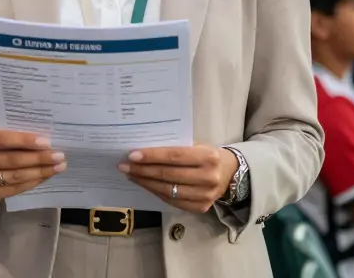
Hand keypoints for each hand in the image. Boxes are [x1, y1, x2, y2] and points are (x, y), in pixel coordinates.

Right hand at [0, 129, 64, 201]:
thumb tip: (44, 139)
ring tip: (58, 167)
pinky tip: (45, 176)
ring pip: (15, 177)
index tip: (46, 142)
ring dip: (40, 172)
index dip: (24, 140)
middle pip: (12, 160)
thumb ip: (11, 136)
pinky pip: (14, 189)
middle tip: (59, 156)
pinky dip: (32, 182)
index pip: (2, 139)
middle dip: (38, 158)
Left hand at [120, 145, 237, 212]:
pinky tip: (144, 184)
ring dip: (145, 182)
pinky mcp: (200, 208)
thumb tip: (143, 151)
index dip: (152, 156)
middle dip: (143, 170)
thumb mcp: (197, 145)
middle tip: (124, 165)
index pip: (174, 156)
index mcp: (208, 156)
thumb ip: (176, 147)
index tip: (132, 155)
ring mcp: (205, 196)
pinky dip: (155, 192)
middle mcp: (209, 177)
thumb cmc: (207, 155)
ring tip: (131, 175)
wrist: (229, 173)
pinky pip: (171, 201)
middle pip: (168, 174)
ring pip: (167, 190)